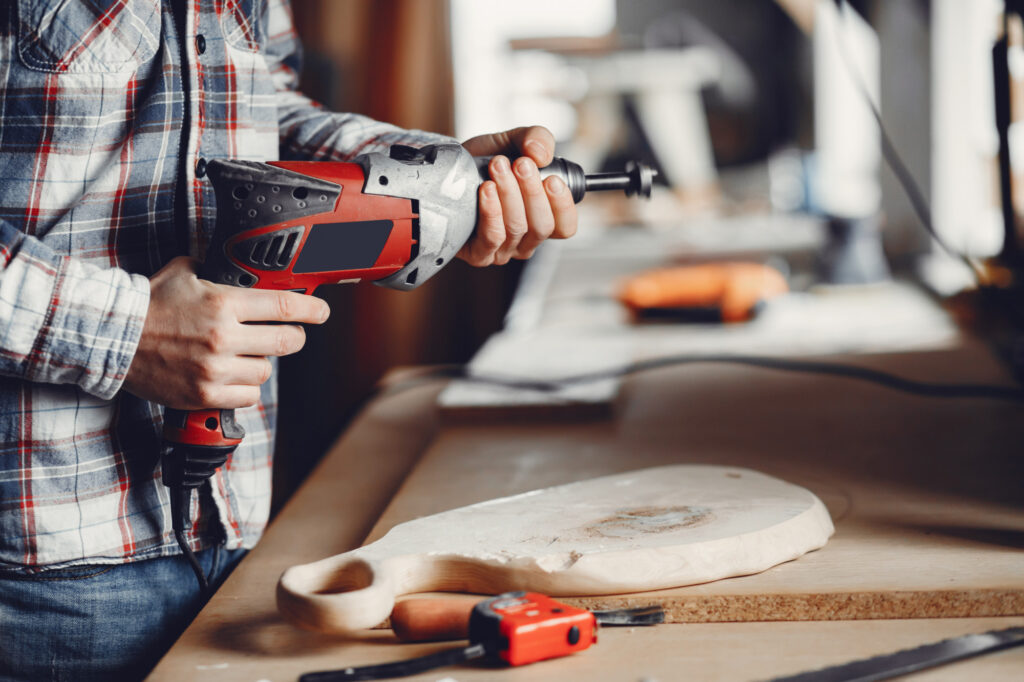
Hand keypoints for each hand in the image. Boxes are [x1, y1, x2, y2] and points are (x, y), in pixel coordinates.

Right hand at [123, 256, 329, 409]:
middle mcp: (224, 337)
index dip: (312, 310)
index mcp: (224, 303)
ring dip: (261, 364)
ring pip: (266, 372)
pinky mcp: (205, 394)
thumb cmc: (150, 304)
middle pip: (287, 342)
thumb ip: (220, 273)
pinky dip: (245, 389)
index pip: (285, 305)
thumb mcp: (187, 273)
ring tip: (243, 356)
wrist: (114, 338)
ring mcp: (215, 369)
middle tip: (288, 334)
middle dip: (293, 337)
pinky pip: (248, 397)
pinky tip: (233, 377)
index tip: (322, 312)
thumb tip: (249, 271)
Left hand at [458, 126, 577, 265]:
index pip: (565, 227)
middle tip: (521, 164)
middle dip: (533, 191)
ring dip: (509, 193)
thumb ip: (537, 139)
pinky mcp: (478, 253)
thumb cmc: (485, 162)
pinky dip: (491, 211)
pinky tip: (486, 189)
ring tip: (498, 166)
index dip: (563, 206)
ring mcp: (502, 250)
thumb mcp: (514, 142)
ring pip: (516, 228)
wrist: (449, 169)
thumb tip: (541, 154)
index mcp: (541, 219)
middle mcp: (525, 240)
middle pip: (542, 226)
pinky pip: (492, 237)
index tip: (552, 179)